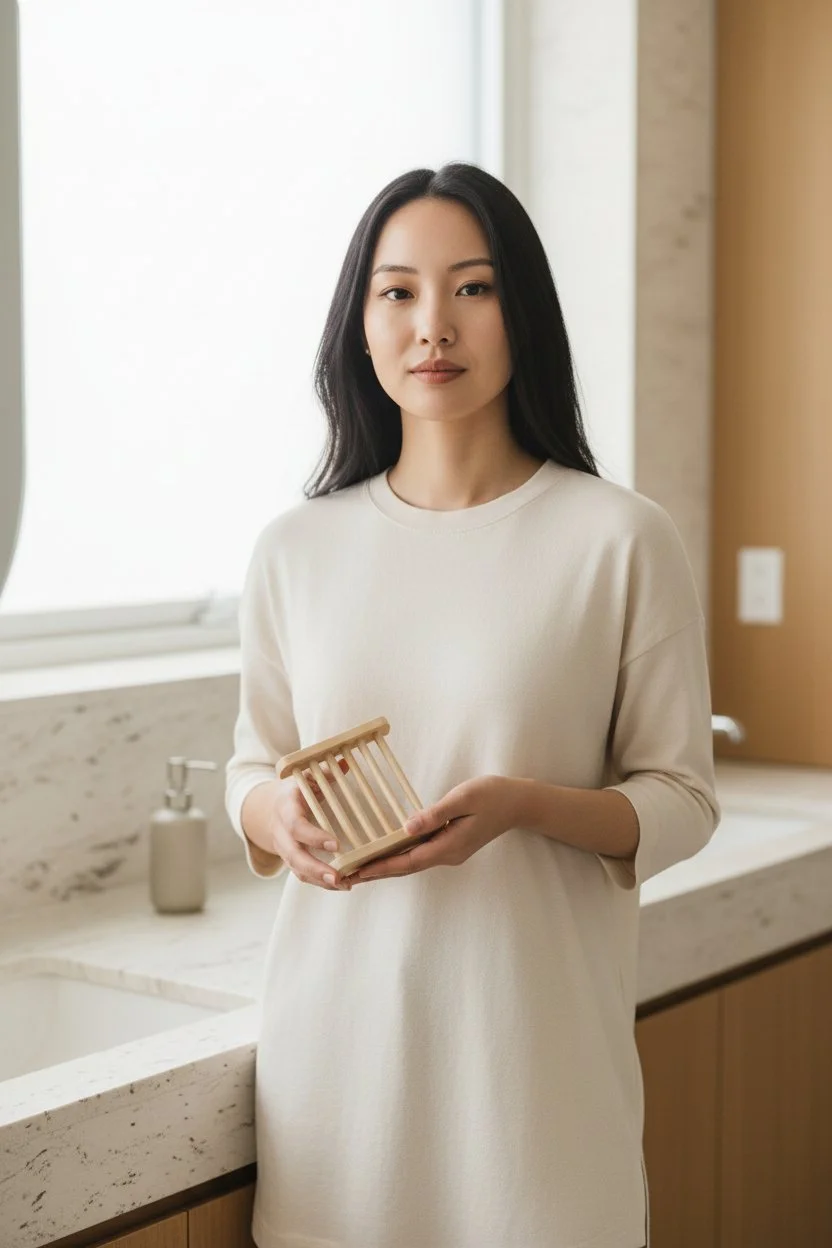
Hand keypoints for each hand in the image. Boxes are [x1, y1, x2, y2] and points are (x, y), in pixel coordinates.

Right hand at [271, 759, 353, 890]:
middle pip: (294, 855)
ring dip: (319, 880)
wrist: (268, 809)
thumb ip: (325, 772)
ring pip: (297, 869)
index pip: (296, 826)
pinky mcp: (291, 861)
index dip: (313, 836)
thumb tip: (347, 763)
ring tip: (344, 885)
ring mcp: (285, 849)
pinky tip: (341, 885)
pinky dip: (320, 882)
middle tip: (337, 877)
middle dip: (315, 868)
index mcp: (286, 809)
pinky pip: (303, 875)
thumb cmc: (294, 792)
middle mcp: (282, 833)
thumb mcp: (305, 778)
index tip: (335, 844)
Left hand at [349, 775, 515, 882]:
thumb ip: (435, 814)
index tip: (356, 872)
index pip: (407, 861)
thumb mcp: (464, 799)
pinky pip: (419, 855)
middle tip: (347, 877)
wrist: (519, 803)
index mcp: (449, 846)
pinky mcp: (451, 845)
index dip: (380, 867)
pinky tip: (386, 854)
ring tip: (359, 869)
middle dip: (376, 872)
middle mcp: (447, 854)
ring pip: (411, 863)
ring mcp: (450, 852)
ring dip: (385, 867)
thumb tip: (406, 828)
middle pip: (405, 867)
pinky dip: (399, 857)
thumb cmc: (493, 796)